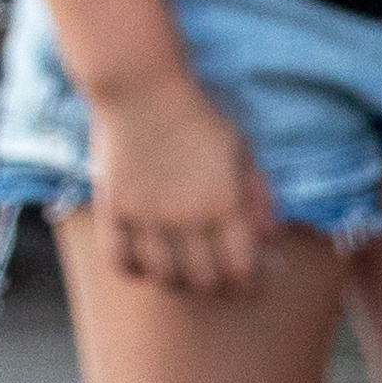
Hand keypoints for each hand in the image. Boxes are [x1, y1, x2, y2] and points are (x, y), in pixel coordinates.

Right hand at [87, 71, 275, 295]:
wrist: (143, 92)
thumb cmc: (200, 120)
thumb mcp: (243, 153)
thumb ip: (258, 198)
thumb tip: (269, 239)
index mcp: (224, 203)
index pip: (240, 268)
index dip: (249, 286)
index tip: (251, 287)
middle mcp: (185, 217)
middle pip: (203, 281)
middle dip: (217, 290)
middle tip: (220, 285)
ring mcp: (145, 216)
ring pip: (163, 277)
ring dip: (178, 284)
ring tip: (186, 276)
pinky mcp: (112, 210)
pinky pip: (119, 260)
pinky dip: (135, 270)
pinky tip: (147, 264)